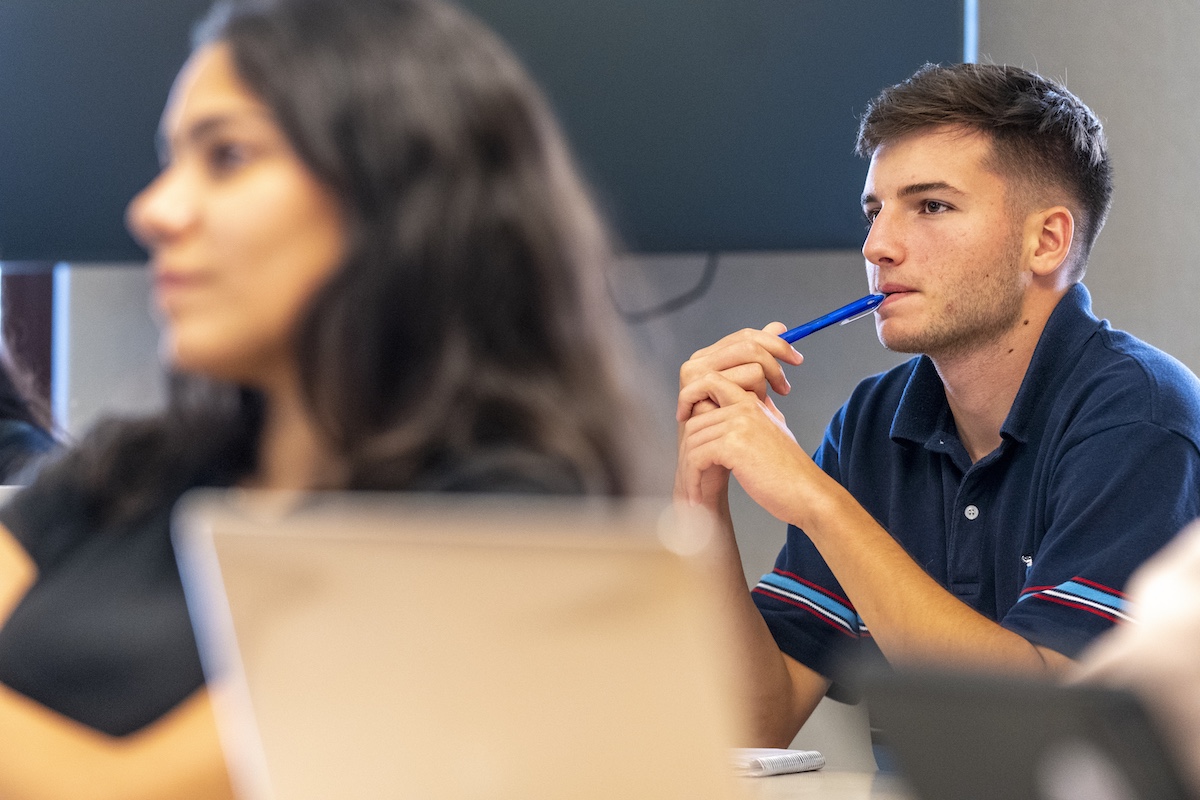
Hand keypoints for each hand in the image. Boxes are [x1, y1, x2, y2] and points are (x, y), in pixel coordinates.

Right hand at [676, 322, 801, 422]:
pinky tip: (746, 419)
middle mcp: (697, 363)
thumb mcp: (749, 391)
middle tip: (783, 390)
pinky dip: (753, 406)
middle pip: (751, 347)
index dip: (776, 343)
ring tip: (753, 412)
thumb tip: (779, 326)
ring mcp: (694, 379)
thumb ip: (759, 357)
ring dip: (762, 393)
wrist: (705, 468)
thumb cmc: (728, 432)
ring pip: (753, 370)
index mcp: (709, 357)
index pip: (747, 336)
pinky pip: (744, 392)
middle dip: (775, 368)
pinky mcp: (696, 397)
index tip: (797, 360)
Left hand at [677, 370, 817, 523]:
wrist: (808, 494)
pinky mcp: (733, 446)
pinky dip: (692, 481)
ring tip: (692, 493)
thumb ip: (757, 416)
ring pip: (692, 441)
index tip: (683, 417)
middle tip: (688, 476)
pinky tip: (697, 497)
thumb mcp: (774, 433)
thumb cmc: (790, 472)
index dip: (690, 396)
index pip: (709, 381)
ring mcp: (739, 424)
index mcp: (752, 402)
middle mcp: (745, 407)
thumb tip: (740, 407)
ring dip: (688, 472)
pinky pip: (696, 459)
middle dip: (686, 452)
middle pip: (694, 420)